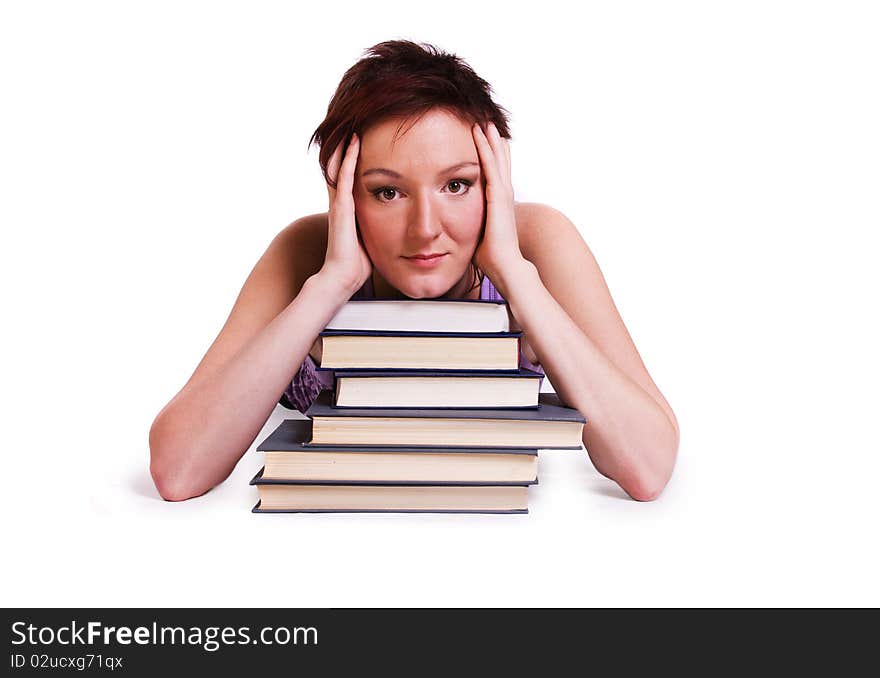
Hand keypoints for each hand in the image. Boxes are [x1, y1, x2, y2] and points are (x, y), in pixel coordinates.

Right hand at [319, 133, 372, 292]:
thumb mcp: (372, 241)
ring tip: (352, 125)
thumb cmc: (357, 265)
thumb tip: (399, 228)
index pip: (349, 179)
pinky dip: (349, 158)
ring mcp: (339, 204)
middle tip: (352, 126)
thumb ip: (379, 229)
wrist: (342, 278)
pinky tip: (354, 142)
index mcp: (348, 211)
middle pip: (340, 168)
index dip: (353, 161)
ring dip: (346, 146)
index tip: (363, 143)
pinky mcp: (341, 207)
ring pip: (340, 167)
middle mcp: (341, 203)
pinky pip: (344, 177)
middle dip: (345, 148)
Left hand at [471, 122, 526, 279]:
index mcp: (498, 204)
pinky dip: (486, 149)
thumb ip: (469, 227)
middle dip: (494, 143)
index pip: (495, 175)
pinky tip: (481, 135)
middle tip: (489, 124)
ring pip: (496, 160)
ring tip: (485, 122)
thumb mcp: (477, 236)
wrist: (506, 266)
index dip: (492, 158)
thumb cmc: (493, 258)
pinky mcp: (498, 197)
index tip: (486, 143)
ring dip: (490, 140)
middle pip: (499, 162)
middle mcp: (503, 196)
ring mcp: (502, 194)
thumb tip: (453, 232)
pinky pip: (490, 167)